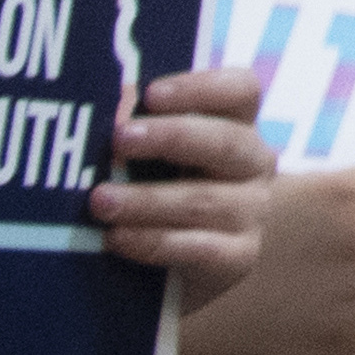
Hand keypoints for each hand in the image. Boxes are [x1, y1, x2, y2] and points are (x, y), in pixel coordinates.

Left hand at [89, 64, 275, 298]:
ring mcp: (252, 211)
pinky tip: (116, 237)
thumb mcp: (151, 155)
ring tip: (100, 200)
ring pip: (205, 200)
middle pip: (226, 141)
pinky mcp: (238, 257)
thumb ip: (135, 127)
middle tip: (119, 139)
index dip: (200, 87)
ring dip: (147, 199)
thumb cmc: (157, 191)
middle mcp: (254, 164)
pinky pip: (198, 248)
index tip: (151, 94)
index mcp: (238, 124)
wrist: (179, 267)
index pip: (240, 90)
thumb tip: (101, 106)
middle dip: (170, 137)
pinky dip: (153, 241)